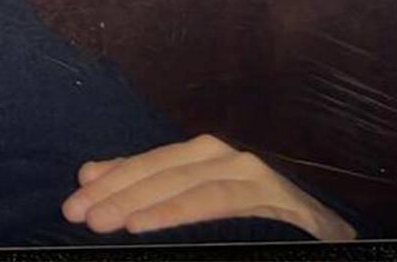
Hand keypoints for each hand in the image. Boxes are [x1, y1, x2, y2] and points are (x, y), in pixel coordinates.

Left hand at [61, 134, 355, 240]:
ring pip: (182, 183)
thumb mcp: (194, 204)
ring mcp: (249, 174)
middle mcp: (223, 156)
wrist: (324, 240)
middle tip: (77, 212)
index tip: (73, 198)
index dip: (108, 180)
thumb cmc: (253, 228)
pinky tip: (146, 224)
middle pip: (157, 170)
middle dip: (114, 192)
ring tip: (104, 221)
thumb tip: (90, 176)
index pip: (145, 164)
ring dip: (139, 203)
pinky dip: (178, 213)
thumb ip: (148, 189)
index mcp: (200, 157)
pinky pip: (216, 202)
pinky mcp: (272, 197)